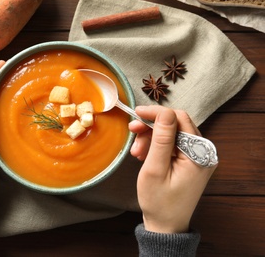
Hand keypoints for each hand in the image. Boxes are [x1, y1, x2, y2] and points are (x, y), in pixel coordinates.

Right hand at [129, 105, 216, 233]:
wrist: (166, 224)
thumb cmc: (159, 201)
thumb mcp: (155, 169)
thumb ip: (161, 139)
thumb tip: (164, 112)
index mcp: (199, 154)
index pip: (179, 119)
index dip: (157, 113)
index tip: (136, 114)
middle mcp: (203, 151)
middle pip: (176, 124)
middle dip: (152, 127)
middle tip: (133, 134)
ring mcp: (198, 156)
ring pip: (172, 133)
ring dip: (152, 138)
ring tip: (137, 153)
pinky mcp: (191, 160)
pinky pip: (173, 144)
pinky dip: (157, 146)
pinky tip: (145, 155)